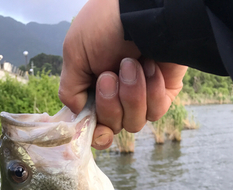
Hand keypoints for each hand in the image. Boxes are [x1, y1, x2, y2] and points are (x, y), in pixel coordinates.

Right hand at [59, 0, 186, 149]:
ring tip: (131, 63)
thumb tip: (77, 112)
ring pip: (134, 122)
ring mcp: (141, 97)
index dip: (96, 134)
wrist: (144, 10)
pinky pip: (155, 111)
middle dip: (110, 103)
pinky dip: (151, 90)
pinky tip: (149, 66)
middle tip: (110, 75)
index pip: (95, 126)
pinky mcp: (163, 94)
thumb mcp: (74, 52)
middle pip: (112, 127)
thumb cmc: (106, 25)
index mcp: (94, 89)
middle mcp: (118, 97)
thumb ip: (70, 88)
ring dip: (130, 93)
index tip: (98, 129)